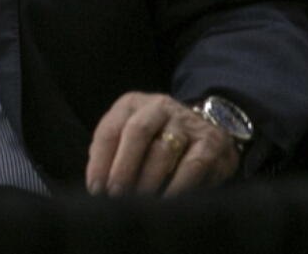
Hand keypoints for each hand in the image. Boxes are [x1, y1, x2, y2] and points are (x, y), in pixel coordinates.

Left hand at [85, 92, 239, 197]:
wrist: (206, 132)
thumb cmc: (156, 142)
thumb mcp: (129, 138)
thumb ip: (111, 154)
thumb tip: (98, 184)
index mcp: (132, 104)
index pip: (110, 129)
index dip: (100, 161)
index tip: (96, 189)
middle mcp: (159, 107)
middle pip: (138, 131)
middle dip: (123, 166)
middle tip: (116, 194)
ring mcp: (187, 122)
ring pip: (164, 150)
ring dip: (148, 180)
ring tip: (140, 203)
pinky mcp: (211, 141)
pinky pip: (192, 166)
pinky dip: (178, 187)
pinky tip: (167, 202)